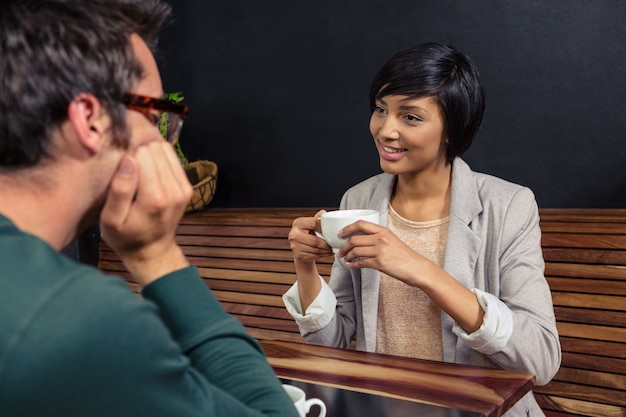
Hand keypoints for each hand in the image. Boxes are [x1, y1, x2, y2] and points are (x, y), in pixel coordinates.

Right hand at [99, 141, 192, 284]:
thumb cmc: (126, 236)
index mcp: (155, 199)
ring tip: (137, 172)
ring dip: (149, 156)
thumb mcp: (111, 220)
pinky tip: (148, 174)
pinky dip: (159, 160)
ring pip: (165, 149)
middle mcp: (174, 191)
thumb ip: (119, 190)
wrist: (151, 249)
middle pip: (154, 149)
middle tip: (128, 172)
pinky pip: (172, 157)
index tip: (119, 171)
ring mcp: (184, 188)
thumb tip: (129, 160)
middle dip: (139, 154)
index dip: (127, 157)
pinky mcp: (187, 186)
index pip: (142, 153)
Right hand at [288, 210, 332, 264]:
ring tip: (331, 249)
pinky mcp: (298, 255)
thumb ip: (318, 218)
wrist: (301, 250)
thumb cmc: (309, 235)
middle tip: (333, 244)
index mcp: (298, 223)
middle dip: (326, 244)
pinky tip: (325, 253)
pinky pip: (313, 256)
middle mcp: (294, 234)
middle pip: (315, 240)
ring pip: (315, 249)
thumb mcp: (312, 225)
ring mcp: (294, 245)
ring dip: (325, 251)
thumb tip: (324, 213)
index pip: (314, 224)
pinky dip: (322, 255)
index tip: (331, 231)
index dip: (324, 228)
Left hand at [337, 221, 431, 286]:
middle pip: (354, 239)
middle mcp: (381, 239)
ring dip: (347, 256)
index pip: (360, 224)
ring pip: (355, 251)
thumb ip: (378, 237)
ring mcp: (380, 251)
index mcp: (383, 231)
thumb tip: (360, 239)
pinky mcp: (380, 263)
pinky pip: (361, 263)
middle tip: (340, 252)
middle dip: (343, 246)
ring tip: (345, 259)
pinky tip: (351, 266)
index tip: (340, 233)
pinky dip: (353, 265)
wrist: (417, 268)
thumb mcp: (392, 240)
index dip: (347, 228)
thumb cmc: (404, 256)